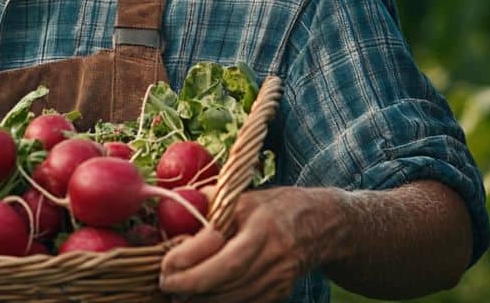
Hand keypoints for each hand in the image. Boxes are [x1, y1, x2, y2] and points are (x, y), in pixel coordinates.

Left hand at [159, 186, 339, 302]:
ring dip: (200, 300)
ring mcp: (280, 279)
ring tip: (177, 293)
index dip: (191, 265)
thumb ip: (209, 204)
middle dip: (190, 287)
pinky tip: (199, 297)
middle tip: (165, 284)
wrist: (324, 225)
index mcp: (264, 228)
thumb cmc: (277, 206)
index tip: (165, 266)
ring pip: (234, 299)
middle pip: (228, 282)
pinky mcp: (280, 293)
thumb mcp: (245, 197)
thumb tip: (173, 211)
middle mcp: (274, 256)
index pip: (226, 257)